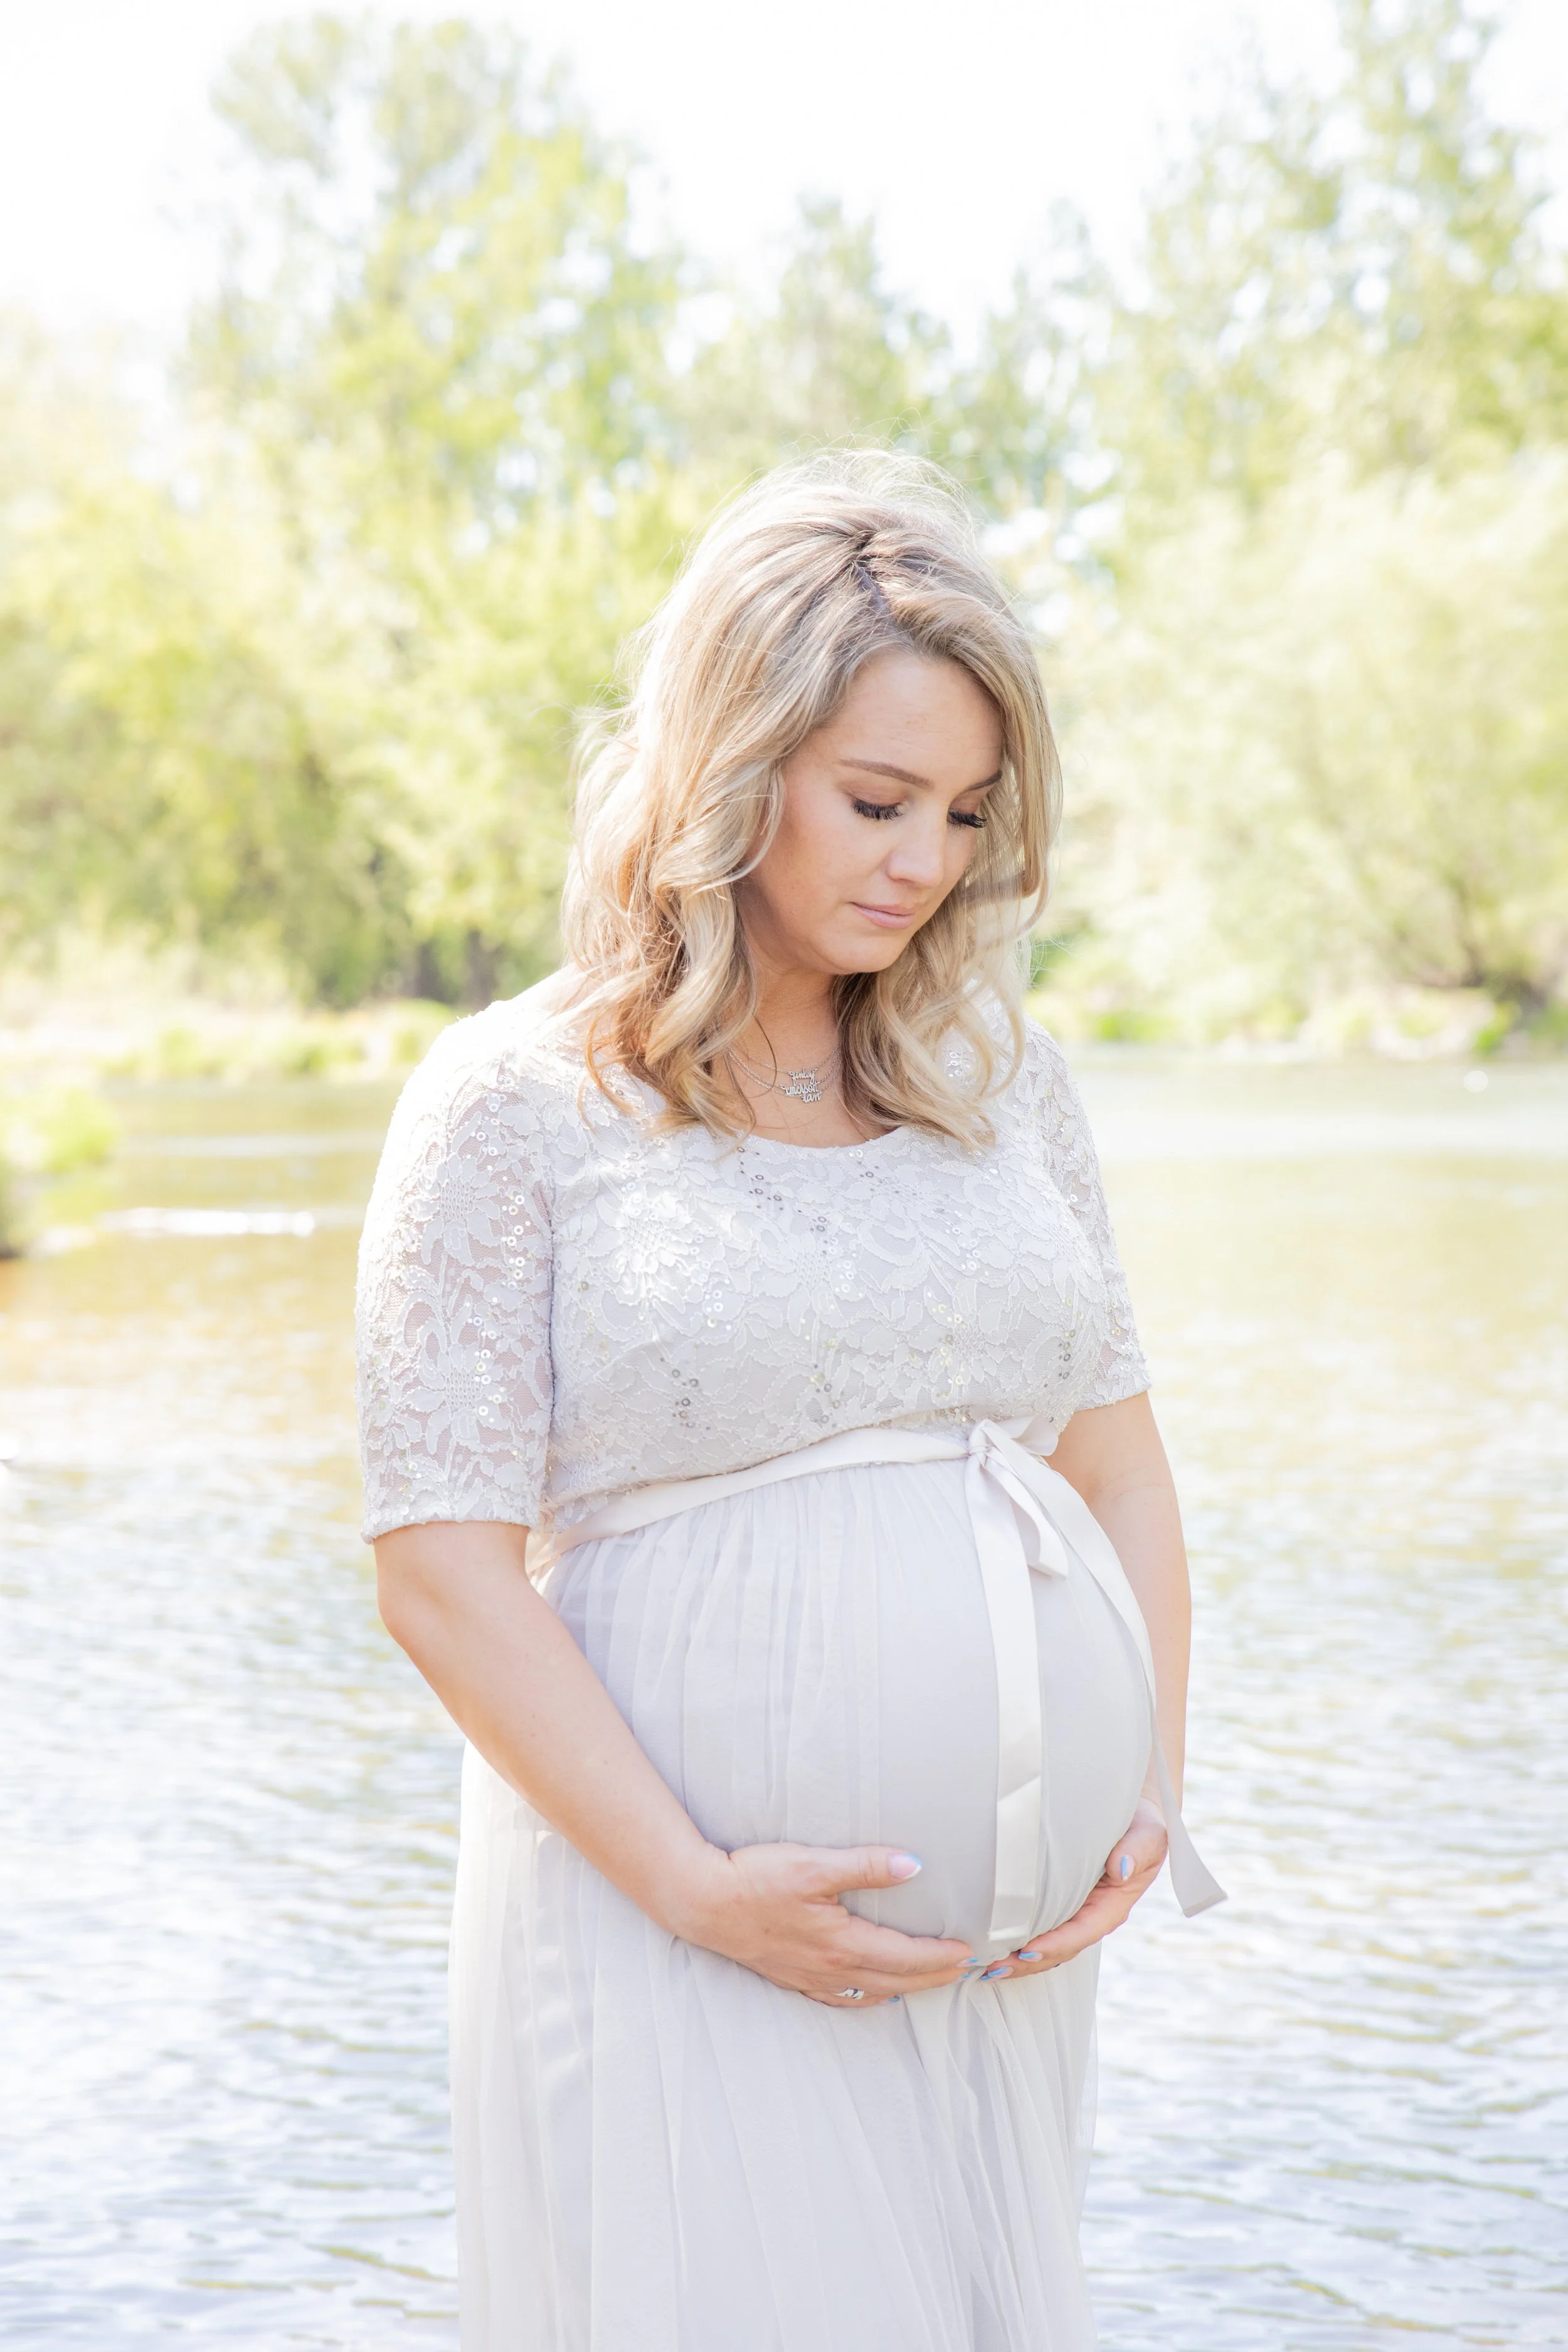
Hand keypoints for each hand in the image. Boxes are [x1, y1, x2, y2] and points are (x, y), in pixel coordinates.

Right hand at [672, 1842, 975, 2006]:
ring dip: (906, 1987)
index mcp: (841, 1943)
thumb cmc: (754, 1879)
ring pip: (871, 1991)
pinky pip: (839, 1998)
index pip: (906, 1956)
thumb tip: (913, 1865)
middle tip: (965, 1972)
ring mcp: (809, 1977)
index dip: (941, 1956)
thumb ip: (866, 1865)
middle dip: (935, 1977)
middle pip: (896, 1980)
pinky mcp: (791, 1975)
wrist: (703, 1902)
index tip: (970, 1952)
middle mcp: (830, 1969)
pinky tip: (872, 1991)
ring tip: (929, 1981)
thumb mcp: (814, 1864)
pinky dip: (866, 1996)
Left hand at [982, 1800, 1168, 1984]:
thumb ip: (1138, 1849)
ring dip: (1016, 1958)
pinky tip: (989, 1942)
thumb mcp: (1149, 1834)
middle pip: (1058, 1949)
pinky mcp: (1059, 1903)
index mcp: (1112, 1906)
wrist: (1133, 1813)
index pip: (1081, 1933)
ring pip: (1044, 1945)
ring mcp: (1074, 1913)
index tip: (1027, 1951)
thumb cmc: (1141, 1823)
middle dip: (1026, 1961)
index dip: (1055, 1944)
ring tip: (982, 1965)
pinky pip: (1038, 1928)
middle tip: (991, 1967)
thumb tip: (1121, 1868)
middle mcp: (1091, 1916)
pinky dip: (1015, 1940)